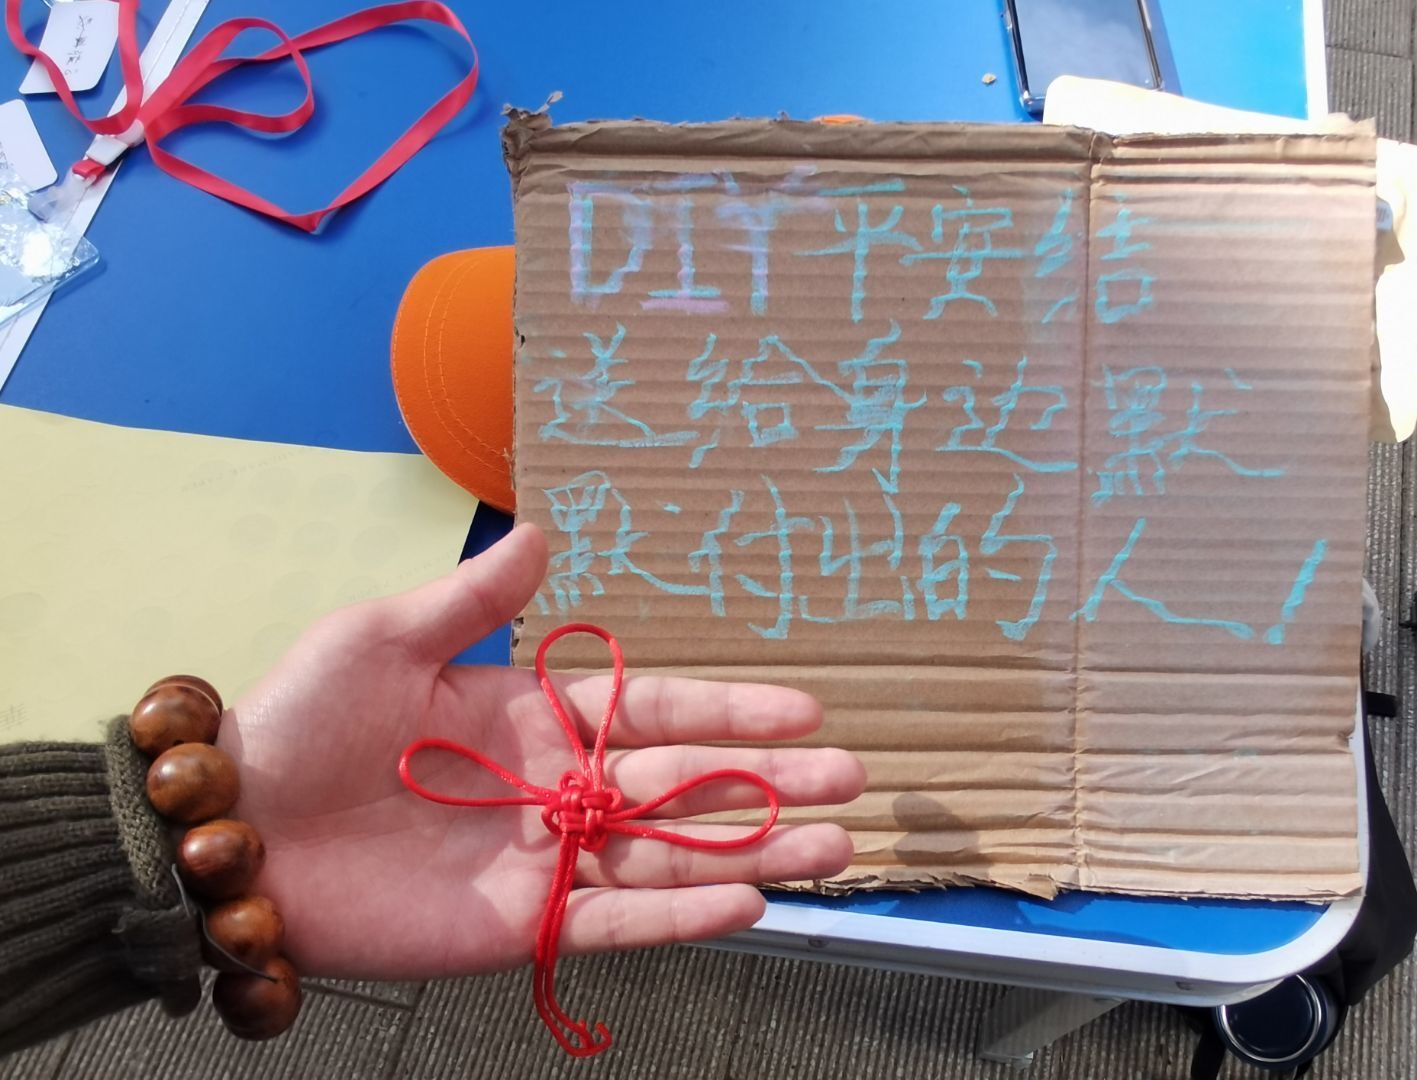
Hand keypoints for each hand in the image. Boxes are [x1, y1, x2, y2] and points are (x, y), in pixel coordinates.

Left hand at [219, 523, 864, 980]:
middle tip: (851, 780)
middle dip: (768, 782)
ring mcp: (541, 860)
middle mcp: (554, 788)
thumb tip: (543, 533)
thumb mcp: (385, 635)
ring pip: (667, 856)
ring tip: (831, 846)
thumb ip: (476, 599)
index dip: (730, 708)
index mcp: (533, 715)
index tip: (804, 707)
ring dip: (750, 850)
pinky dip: (678, 916)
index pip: (655, 709)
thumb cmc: (302, 720)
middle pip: (684, 785)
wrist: (230, 829)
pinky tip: (746, 901)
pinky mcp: (514, 925)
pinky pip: (611, 923)